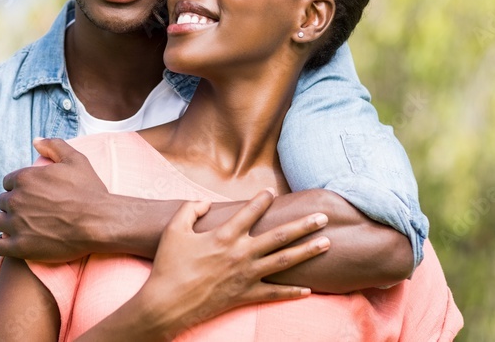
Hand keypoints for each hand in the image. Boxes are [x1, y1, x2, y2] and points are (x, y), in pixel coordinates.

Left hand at [0, 138, 110, 261]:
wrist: (100, 222)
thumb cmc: (89, 191)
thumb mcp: (76, 159)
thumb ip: (54, 145)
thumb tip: (35, 141)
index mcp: (25, 178)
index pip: (8, 182)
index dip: (18, 188)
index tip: (29, 196)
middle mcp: (16, 199)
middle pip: (2, 201)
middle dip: (12, 205)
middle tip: (28, 213)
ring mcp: (16, 224)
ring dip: (3, 223)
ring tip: (17, 227)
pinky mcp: (20, 246)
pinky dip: (2, 245)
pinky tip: (12, 244)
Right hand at [136, 191, 330, 335]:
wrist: (167, 302)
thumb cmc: (169, 265)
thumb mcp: (174, 229)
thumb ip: (191, 210)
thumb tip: (207, 202)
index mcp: (223, 235)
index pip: (249, 212)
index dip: (262, 200)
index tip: (272, 191)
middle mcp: (240, 253)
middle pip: (279, 236)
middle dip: (303, 225)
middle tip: (323, 217)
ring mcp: (246, 276)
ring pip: (284, 261)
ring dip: (307, 251)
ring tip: (327, 243)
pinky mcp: (245, 295)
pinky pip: (274, 293)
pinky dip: (292, 292)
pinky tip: (309, 290)